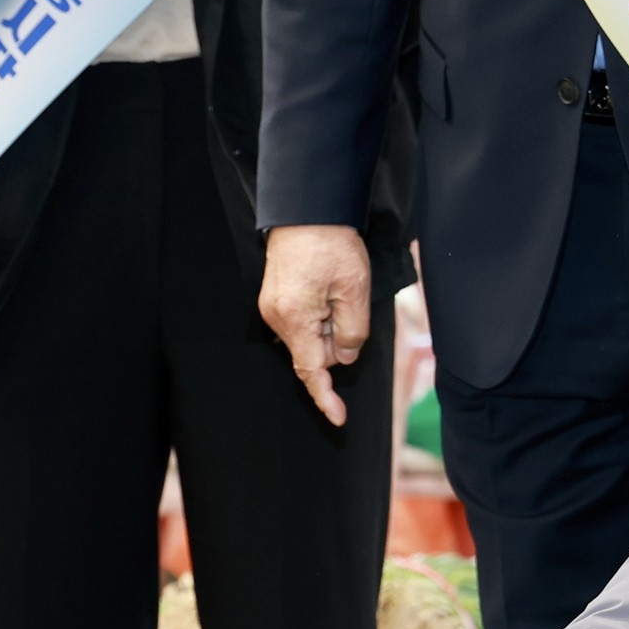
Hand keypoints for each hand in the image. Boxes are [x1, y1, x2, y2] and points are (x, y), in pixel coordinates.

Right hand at [258, 224, 371, 426]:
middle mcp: (276, 317)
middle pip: (313, 354)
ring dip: (329, 327)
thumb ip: (352, 332)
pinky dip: (320, 317)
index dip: (325, 397)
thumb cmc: (331, 246)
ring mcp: (272, 307)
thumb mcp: (355, 291)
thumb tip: (344, 357)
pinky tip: (330, 293)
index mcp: (295, 319)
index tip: (338, 418)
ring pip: (309, 337)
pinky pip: (302, 322)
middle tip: (350, 307)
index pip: (311, 371)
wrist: (306, 210)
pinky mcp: (275, 298)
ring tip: (338, 291)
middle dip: (336, 344)